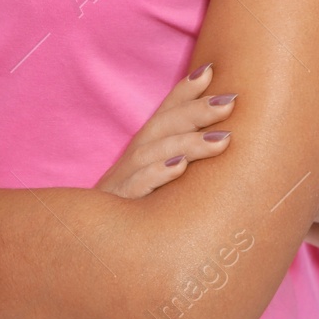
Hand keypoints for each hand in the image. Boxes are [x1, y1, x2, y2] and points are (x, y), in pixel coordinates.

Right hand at [96, 63, 235, 198]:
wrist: (88, 248)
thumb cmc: (133, 212)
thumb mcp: (156, 183)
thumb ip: (182, 160)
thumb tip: (224, 142)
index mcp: (144, 149)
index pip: (165, 113)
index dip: (185, 91)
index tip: (212, 70)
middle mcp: (132, 159)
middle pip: (162, 126)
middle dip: (196, 111)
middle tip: (230, 102)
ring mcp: (122, 182)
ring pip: (153, 153)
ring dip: (187, 142)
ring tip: (223, 139)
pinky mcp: (117, 207)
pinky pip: (135, 188)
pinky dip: (156, 175)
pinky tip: (179, 167)